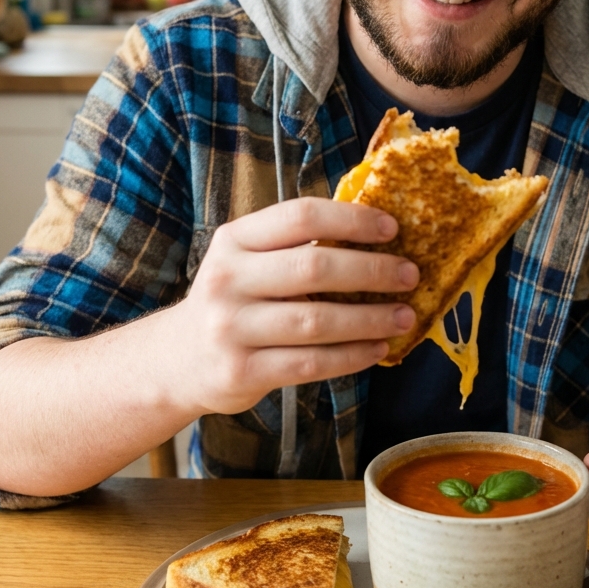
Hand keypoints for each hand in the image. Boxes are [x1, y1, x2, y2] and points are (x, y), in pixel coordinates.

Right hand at [175, 197, 417, 415]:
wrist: (177, 360)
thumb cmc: (233, 301)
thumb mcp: (248, 260)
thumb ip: (294, 245)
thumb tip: (375, 231)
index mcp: (235, 239)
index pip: (301, 216)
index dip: (352, 219)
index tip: (392, 228)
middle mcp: (228, 279)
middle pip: (314, 268)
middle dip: (372, 270)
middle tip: (410, 274)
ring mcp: (231, 328)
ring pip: (317, 321)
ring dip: (370, 319)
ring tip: (404, 316)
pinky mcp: (241, 371)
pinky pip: (310, 363)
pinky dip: (351, 356)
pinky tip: (377, 349)